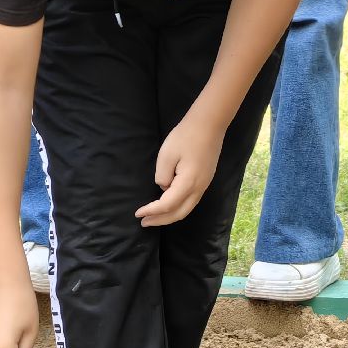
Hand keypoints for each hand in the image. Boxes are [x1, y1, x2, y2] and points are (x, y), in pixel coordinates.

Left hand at [135, 111, 225, 226]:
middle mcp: (199, 189)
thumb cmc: (185, 137)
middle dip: (160, 220)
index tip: (138, 213)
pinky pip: (190, 201)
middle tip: (143, 222)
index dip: (152, 211)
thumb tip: (164, 187)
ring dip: (169, 216)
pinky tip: (167, 205)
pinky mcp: (205, 180)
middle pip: (179, 213)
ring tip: (153, 217)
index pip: (167, 205)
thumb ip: (162, 176)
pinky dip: (177, 208)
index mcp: (188, 183)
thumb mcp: (167, 155)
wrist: (209, 124)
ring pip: (186, 209)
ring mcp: (204, 185)